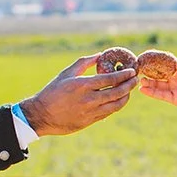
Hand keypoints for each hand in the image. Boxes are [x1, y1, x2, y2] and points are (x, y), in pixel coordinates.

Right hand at [20, 52, 136, 135]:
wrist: (41, 115)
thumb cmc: (53, 91)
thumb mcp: (66, 74)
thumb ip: (84, 63)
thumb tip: (100, 55)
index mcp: (83, 85)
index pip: (110, 79)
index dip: (123, 75)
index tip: (131, 71)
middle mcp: (89, 99)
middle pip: (117, 92)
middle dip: (129, 85)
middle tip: (135, 79)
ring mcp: (90, 112)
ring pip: (116, 105)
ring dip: (125, 97)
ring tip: (129, 90)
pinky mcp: (90, 122)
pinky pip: (108, 113)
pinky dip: (116, 106)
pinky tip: (118, 100)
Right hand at [131, 56, 176, 117]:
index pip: (164, 62)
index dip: (154, 60)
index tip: (143, 57)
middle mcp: (176, 77)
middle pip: (158, 73)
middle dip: (147, 71)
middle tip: (136, 70)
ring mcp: (175, 88)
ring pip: (158, 85)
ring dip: (148, 83)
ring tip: (139, 81)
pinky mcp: (176, 99)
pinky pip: (162, 95)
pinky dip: (153, 93)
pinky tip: (144, 90)